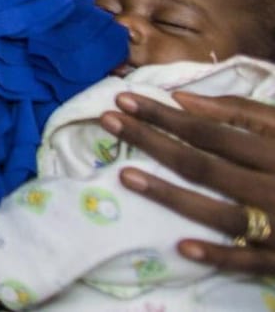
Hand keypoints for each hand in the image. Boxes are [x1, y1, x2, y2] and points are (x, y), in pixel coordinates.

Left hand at [101, 90, 274, 272]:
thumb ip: (244, 112)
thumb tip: (182, 98)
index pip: (212, 130)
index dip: (166, 114)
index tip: (125, 97)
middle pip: (204, 164)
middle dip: (153, 141)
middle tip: (109, 121)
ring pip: (218, 211)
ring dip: (169, 194)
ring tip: (125, 175)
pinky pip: (248, 259)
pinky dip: (217, 253)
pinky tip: (181, 245)